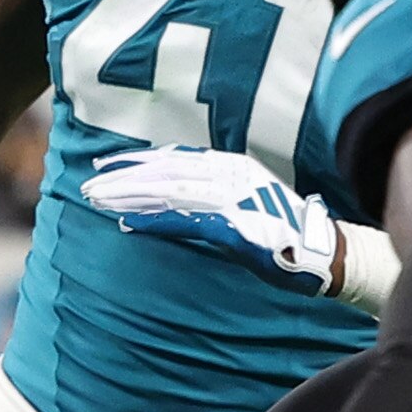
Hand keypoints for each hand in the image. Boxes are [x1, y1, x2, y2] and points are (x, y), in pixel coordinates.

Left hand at [84, 148, 343, 296]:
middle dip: (124, 176)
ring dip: (130, 196)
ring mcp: (232, 199)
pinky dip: (155, 221)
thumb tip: (182, 200)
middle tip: (89, 182)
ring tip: (97, 200)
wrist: (322, 252)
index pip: (176, 159)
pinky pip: (185, 221)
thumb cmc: (285, 234)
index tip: (107, 165)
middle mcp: (230, 175)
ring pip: (169, 192)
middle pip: (166, 171)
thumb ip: (216, 197)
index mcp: (232, 167)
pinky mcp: (233, 226)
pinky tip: (128, 224)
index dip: (139, 161)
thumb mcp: (247, 203)